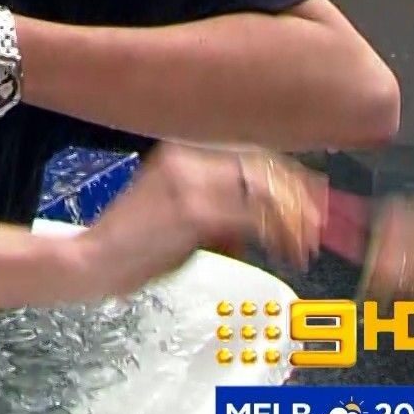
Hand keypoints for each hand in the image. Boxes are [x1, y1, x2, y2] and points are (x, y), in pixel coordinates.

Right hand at [83, 143, 325, 295]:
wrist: (92, 261)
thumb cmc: (131, 245)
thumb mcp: (179, 216)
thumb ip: (220, 212)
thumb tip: (268, 221)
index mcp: (181, 152)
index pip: (248, 153)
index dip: (286, 175)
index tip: (311, 195)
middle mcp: (186, 157)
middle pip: (262, 165)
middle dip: (298, 194)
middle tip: (320, 222)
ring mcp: (190, 181)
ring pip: (263, 189)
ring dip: (293, 217)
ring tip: (305, 242)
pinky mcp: (195, 210)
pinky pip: (252, 217)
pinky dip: (278, 234)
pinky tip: (287, 250)